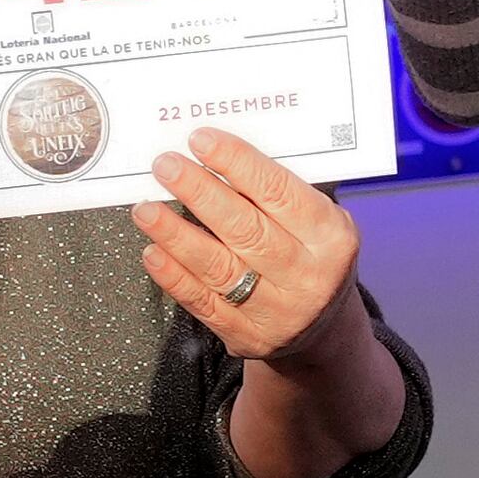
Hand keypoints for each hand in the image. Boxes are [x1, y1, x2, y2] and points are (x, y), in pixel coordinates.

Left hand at [133, 128, 363, 365]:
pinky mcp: (247, 336)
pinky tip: (154, 252)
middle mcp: (307, 275)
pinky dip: (174, 276)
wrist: (323, 327)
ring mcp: (277, 311)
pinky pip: (203, 303)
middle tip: (167, 167)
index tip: (202, 141)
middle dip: (199, 192)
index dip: (237, 163)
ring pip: (218, 267)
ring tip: (147, 210)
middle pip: (244, 228)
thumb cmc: (314, 259)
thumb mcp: (318, 222)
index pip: (278, 192)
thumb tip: (215, 158)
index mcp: (331, 237)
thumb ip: (277, 194)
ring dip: (175, 234)